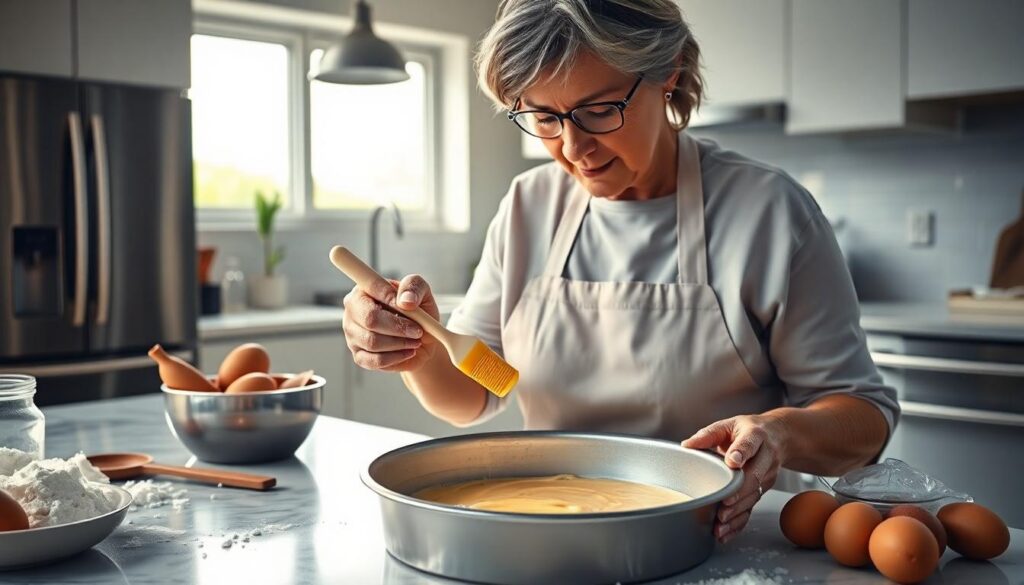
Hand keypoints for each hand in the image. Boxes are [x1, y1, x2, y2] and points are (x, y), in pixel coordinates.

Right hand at [342, 274, 439, 371]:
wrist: (421, 340)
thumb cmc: (418, 311)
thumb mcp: (422, 292)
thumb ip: (414, 286)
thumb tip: (406, 300)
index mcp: (365, 289)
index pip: (371, 287)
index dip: (391, 298)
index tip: (410, 307)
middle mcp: (353, 310)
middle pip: (370, 319)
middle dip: (398, 327)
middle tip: (418, 331)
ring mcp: (352, 334)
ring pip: (373, 342)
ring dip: (400, 343)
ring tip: (416, 341)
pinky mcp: (358, 356)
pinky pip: (375, 360)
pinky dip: (396, 357)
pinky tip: (408, 352)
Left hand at [681, 413, 787, 543]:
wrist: (778, 436)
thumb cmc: (749, 430)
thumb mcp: (729, 425)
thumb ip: (708, 434)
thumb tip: (687, 445)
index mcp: (755, 436)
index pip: (749, 444)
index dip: (741, 453)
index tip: (732, 461)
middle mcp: (765, 456)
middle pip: (754, 475)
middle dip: (739, 491)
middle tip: (724, 502)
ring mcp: (767, 475)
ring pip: (754, 495)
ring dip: (737, 510)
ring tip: (721, 521)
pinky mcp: (764, 489)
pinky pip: (752, 507)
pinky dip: (740, 522)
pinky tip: (727, 531)